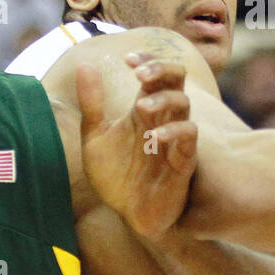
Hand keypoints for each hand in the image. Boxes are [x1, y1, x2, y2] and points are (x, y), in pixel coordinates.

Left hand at [77, 53, 197, 237]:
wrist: (126, 215)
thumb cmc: (115, 176)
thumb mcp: (95, 138)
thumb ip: (91, 104)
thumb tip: (85, 64)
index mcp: (143, 110)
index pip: (155, 74)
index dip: (147, 60)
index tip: (127, 59)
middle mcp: (162, 119)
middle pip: (177, 79)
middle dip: (162, 69)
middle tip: (139, 73)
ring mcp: (174, 139)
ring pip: (184, 104)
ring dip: (164, 99)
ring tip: (141, 106)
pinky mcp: (183, 163)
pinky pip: (189, 138)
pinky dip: (175, 131)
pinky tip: (155, 136)